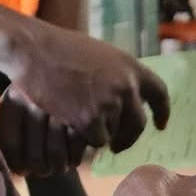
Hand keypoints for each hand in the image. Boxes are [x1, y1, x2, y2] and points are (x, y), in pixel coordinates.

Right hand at [1, 18, 170, 169]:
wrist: (34, 51)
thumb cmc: (59, 48)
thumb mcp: (98, 54)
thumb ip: (115, 72)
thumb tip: (124, 91)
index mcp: (130, 66)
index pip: (158, 92)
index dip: (162, 111)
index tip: (160, 125)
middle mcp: (125, 85)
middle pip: (138, 123)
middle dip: (129, 138)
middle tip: (118, 146)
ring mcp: (109, 103)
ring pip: (113, 133)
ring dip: (99, 134)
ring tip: (79, 125)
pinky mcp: (90, 119)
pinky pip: (96, 140)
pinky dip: (85, 138)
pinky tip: (71, 127)